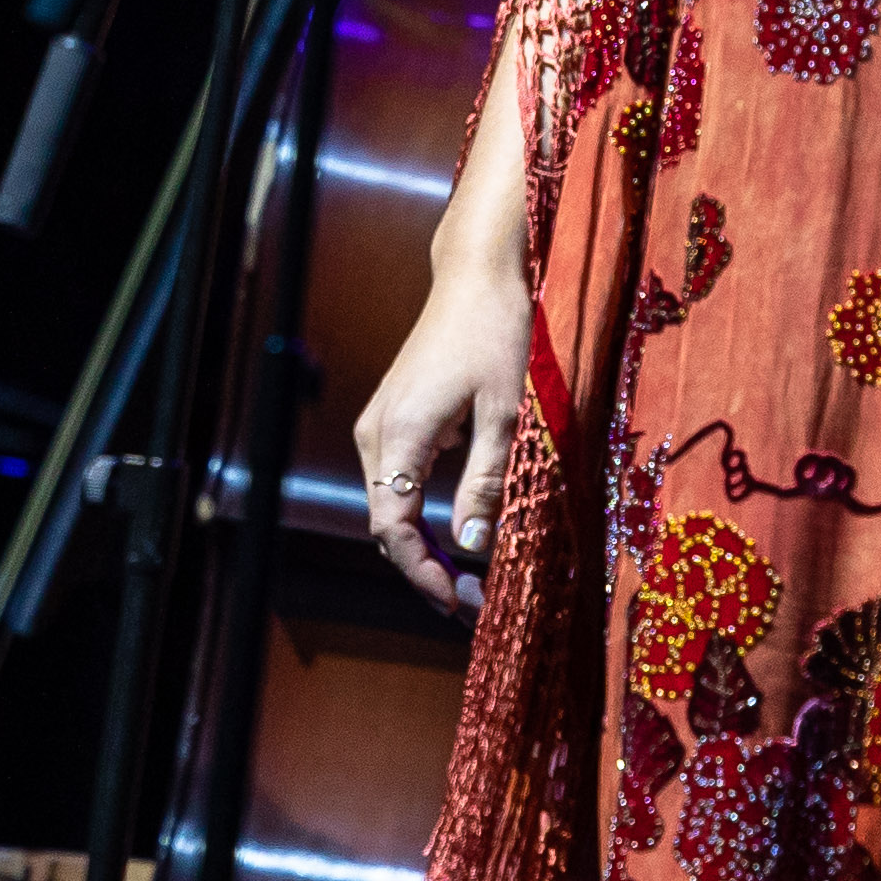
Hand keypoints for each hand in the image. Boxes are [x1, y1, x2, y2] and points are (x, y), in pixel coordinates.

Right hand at [350, 250, 532, 615]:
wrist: (477, 278)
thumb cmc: (495, 336)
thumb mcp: (503, 415)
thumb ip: (483, 483)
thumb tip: (470, 546)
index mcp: (398, 435)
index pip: (391, 525)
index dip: (420, 571)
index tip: (457, 603)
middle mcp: (377, 434)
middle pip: (384, 520)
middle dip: (423, 566)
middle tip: (472, 600)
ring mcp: (382, 425)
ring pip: (389, 503)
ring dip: (422, 543)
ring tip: (468, 576)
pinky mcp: (397, 418)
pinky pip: (399, 481)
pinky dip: (422, 514)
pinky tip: (457, 529)